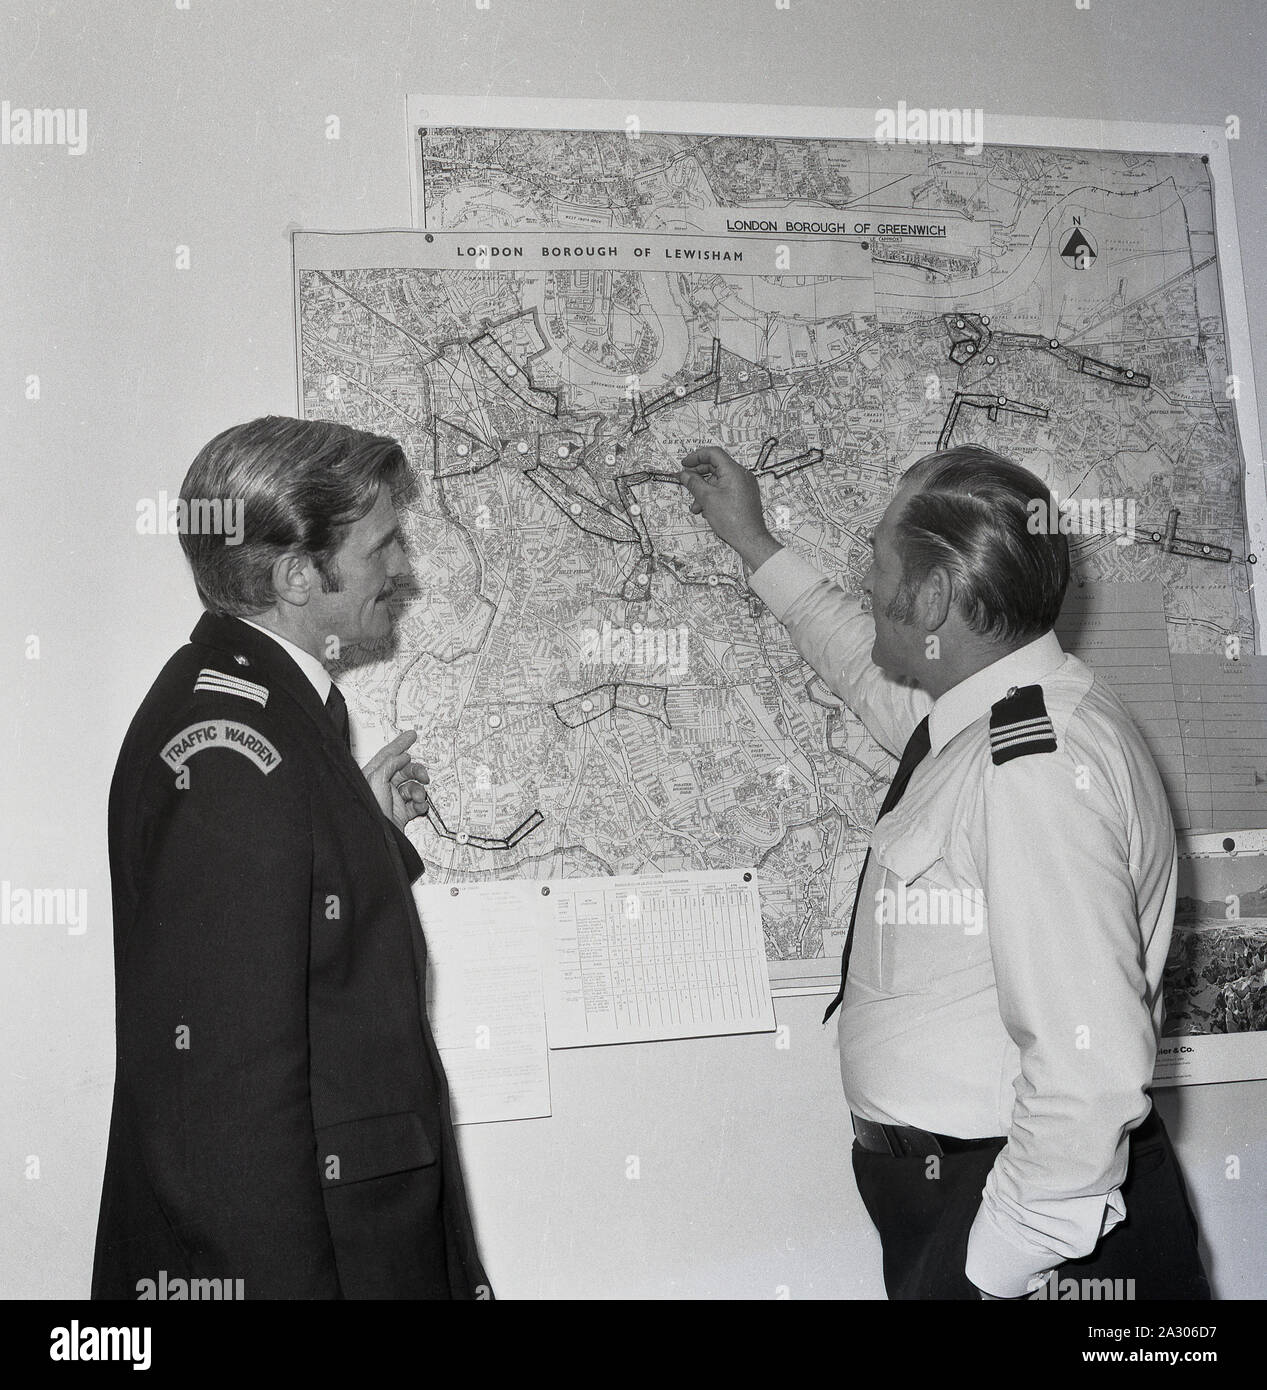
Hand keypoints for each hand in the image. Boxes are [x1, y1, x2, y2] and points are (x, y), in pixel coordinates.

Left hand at [361, 731, 430, 827]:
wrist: (378, 838)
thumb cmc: (370, 812)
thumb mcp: (376, 781)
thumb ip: (389, 765)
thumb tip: (402, 757)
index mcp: (372, 776)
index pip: (387, 755)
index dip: (400, 744)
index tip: (411, 736)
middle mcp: (382, 786)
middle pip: (404, 770)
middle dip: (416, 772)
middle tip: (423, 775)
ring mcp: (393, 800)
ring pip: (413, 787)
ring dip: (419, 791)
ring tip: (418, 797)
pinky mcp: (402, 813)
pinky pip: (417, 803)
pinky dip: (421, 804)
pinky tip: (419, 806)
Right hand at [678, 446, 782, 570]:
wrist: (749, 538)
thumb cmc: (734, 521)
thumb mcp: (707, 499)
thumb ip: (694, 483)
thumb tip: (685, 475)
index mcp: (734, 471)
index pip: (713, 453)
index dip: (696, 456)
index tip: (685, 463)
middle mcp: (741, 475)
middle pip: (715, 466)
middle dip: (698, 475)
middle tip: (686, 481)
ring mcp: (744, 485)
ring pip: (719, 480)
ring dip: (704, 490)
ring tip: (696, 505)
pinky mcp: (744, 495)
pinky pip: (726, 489)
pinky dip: (714, 495)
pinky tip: (707, 509)